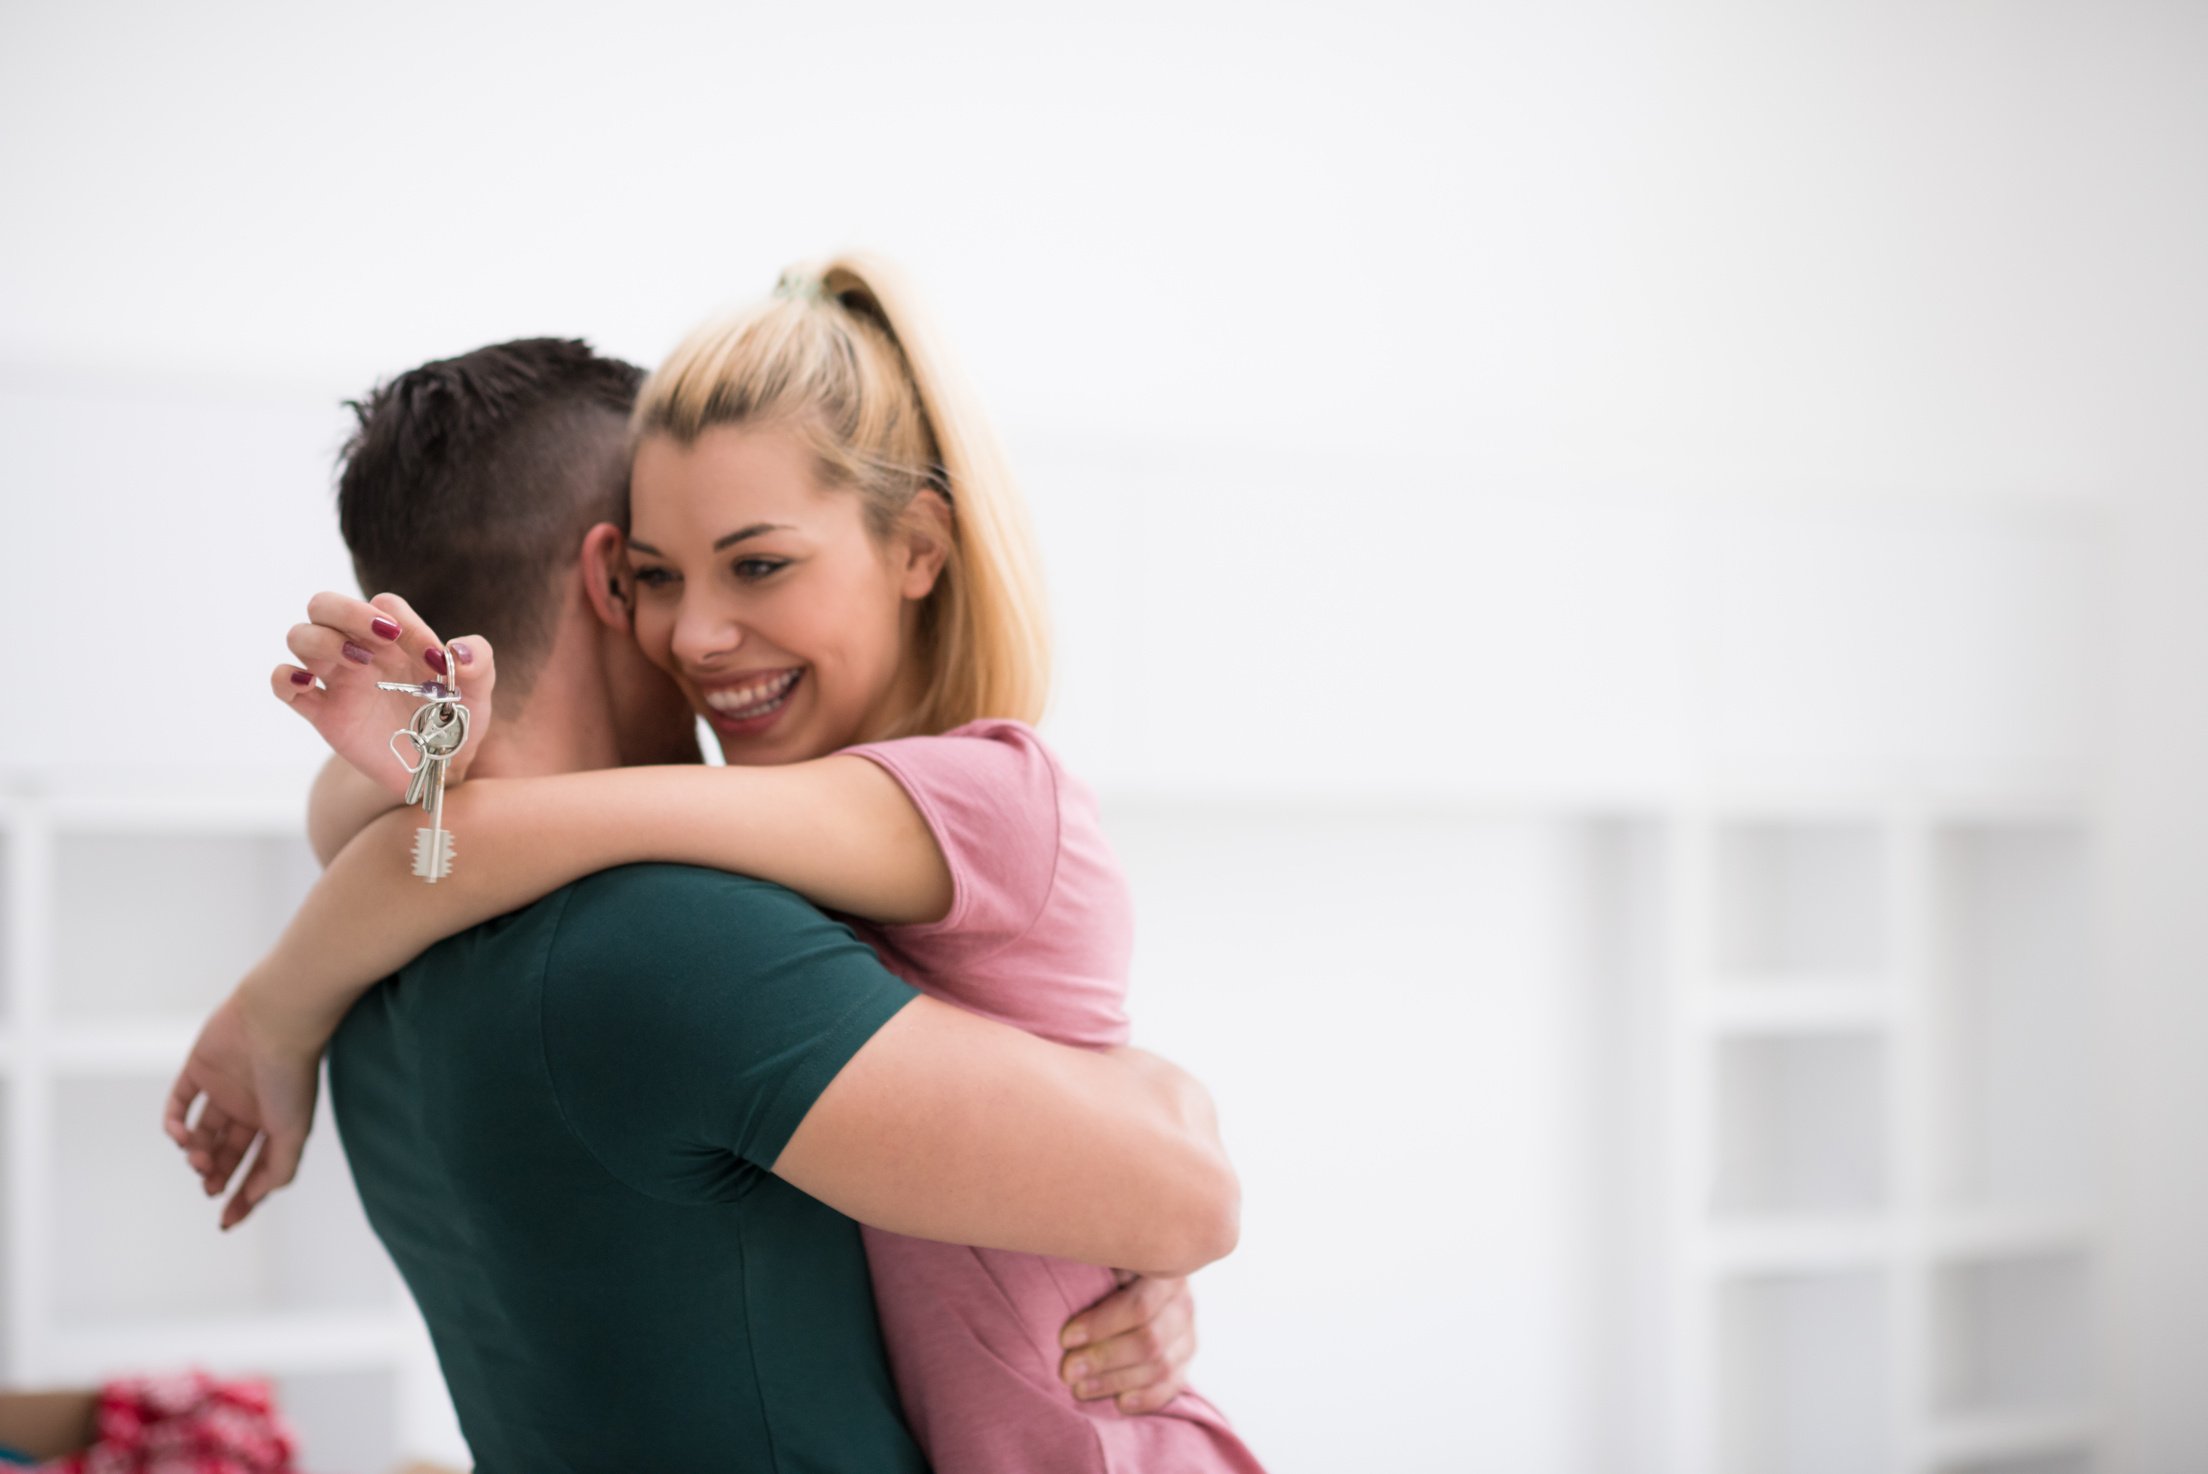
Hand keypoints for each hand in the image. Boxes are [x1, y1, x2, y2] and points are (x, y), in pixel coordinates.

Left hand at [162, 987, 320, 1229]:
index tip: (227, 1220)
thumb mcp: (294, 1131)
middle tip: (209, 1186)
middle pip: (226, 1153)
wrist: (276, 1020)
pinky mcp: (198, 1070)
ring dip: (196, 1153)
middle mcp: (250, 1107)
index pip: (256, 1166)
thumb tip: (257, 1196)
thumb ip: (279, 1168)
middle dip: (216, 1174)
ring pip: (200, 1134)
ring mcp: (223, 1088)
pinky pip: (178, 1104)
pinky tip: (181, 1136)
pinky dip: (174, 1125)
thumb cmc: (292, 1073)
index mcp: (276, 1122)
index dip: (243, 1195)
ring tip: (199, 1157)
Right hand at [271, 591, 497, 796]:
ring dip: (320, 641)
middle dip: (346, 611)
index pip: (384, 606)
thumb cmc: (456, 720)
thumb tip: (457, 652)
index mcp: (397, 639)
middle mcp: (361, 650)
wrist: (439, 768)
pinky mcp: (321, 712)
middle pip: (324, 605)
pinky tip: (308, 685)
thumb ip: (479, 662)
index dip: (404, 621)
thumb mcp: (479, 692)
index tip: (432, 657)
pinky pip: (282, 684)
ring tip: (357, 664)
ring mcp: (336, 679)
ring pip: (300, 636)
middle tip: (381, 639)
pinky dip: (285, 678)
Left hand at [1059, 1272, 1198, 1414]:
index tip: (1066, 1339)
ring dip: (1116, 1381)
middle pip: (1149, 1342)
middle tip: (1067, 1371)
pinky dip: (1146, 1398)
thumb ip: (1097, 1267)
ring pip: (1159, 1367)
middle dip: (1103, 1359)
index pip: (1138, 1307)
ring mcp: (1188, 1334)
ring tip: (1080, 1389)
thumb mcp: (1107, 1258)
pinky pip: (1172, 1386)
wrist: (1136, 1280)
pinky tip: (1119, 1403)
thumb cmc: (1108, 1267)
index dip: (1101, 1325)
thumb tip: (1071, 1278)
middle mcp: (1183, 1303)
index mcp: (1165, 1272)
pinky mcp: (1185, 1360)